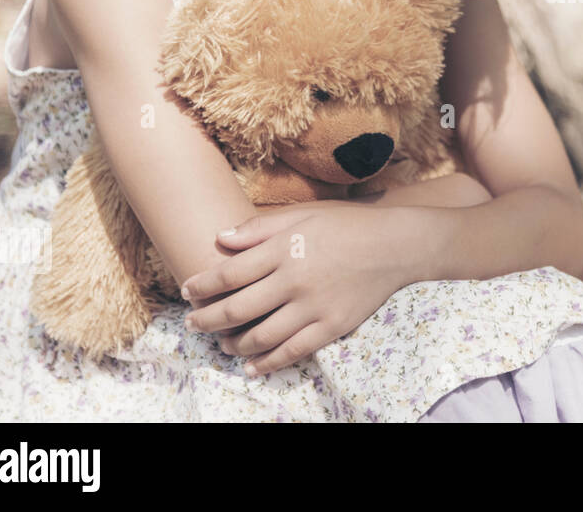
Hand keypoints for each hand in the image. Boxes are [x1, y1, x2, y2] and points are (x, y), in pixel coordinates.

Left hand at [179, 200, 431, 376]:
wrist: (396, 245)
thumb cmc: (348, 225)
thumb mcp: (304, 215)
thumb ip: (260, 228)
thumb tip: (219, 238)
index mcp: (285, 249)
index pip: (229, 273)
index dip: (202, 285)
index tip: (187, 291)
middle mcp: (295, 280)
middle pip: (237, 309)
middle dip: (207, 320)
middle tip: (192, 324)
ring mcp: (314, 307)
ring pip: (261, 336)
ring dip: (233, 344)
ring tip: (221, 344)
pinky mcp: (332, 327)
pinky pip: (292, 351)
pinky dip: (267, 363)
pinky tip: (251, 366)